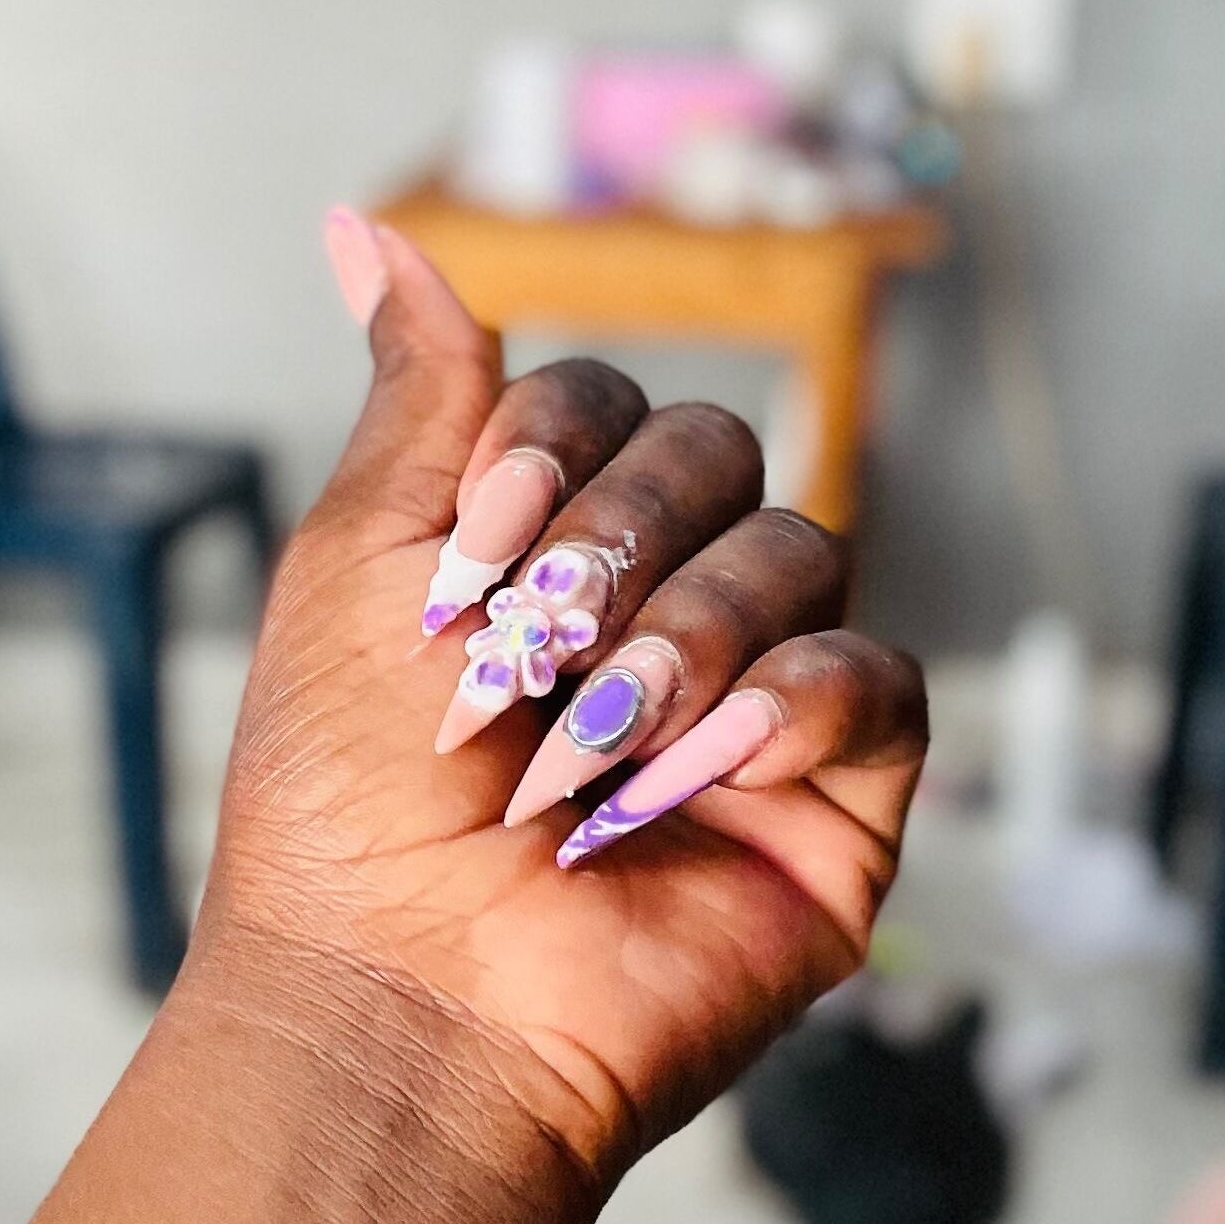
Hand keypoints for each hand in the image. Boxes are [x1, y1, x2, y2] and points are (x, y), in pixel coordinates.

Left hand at [193, 211, 928, 1186]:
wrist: (404, 995)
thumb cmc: (350, 795)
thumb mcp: (358, 558)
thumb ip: (416, 392)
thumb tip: (362, 228)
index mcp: (546, 545)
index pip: (609, 397)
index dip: (550, 443)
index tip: (469, 545)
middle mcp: (657, 607)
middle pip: (717, 451)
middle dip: (612, 544)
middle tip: (523, 657)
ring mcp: (752, 702)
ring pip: (802, 553)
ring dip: (682, 639)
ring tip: (586, 748)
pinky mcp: (833, 802)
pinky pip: (875, 681)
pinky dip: (781, 713)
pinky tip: (690, 777)